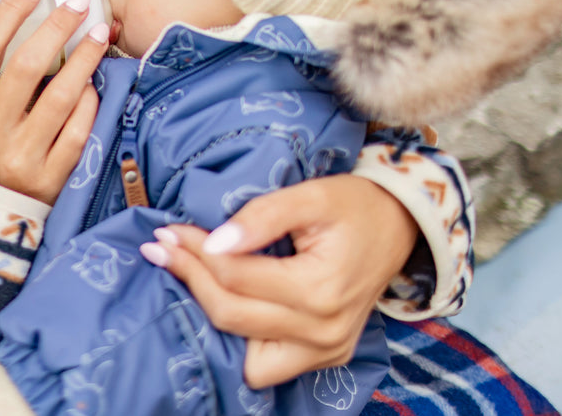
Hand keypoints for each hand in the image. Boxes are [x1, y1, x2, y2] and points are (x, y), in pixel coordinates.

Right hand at [0, 0, 108, 203]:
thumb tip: (43, 25)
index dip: (12, 7)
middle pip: (27, 64)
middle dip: (58, 27)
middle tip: (82, 2)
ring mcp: (21, 153)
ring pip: (61, 97)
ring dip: (86, 59)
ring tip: (102, 32)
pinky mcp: (49, 176)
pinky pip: (78, 132)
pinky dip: (90, 104)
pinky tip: (97, 85)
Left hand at [140, 175, 417, 387]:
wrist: (399, 226)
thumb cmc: (355, 205)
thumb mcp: (312, 196)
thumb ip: (263, 216)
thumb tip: (215, 242)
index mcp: (320, 290)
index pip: (235, 277)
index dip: (195, 252)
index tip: (167, 230)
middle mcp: (323, 333)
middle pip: (232, 315)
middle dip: (190, 277)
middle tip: (162, 247)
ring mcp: (326, 352)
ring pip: (245, 356)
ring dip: (212, 315)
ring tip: (192, 276)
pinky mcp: (327, 357)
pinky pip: (268, 365)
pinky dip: (242, 338)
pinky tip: (229, 300)